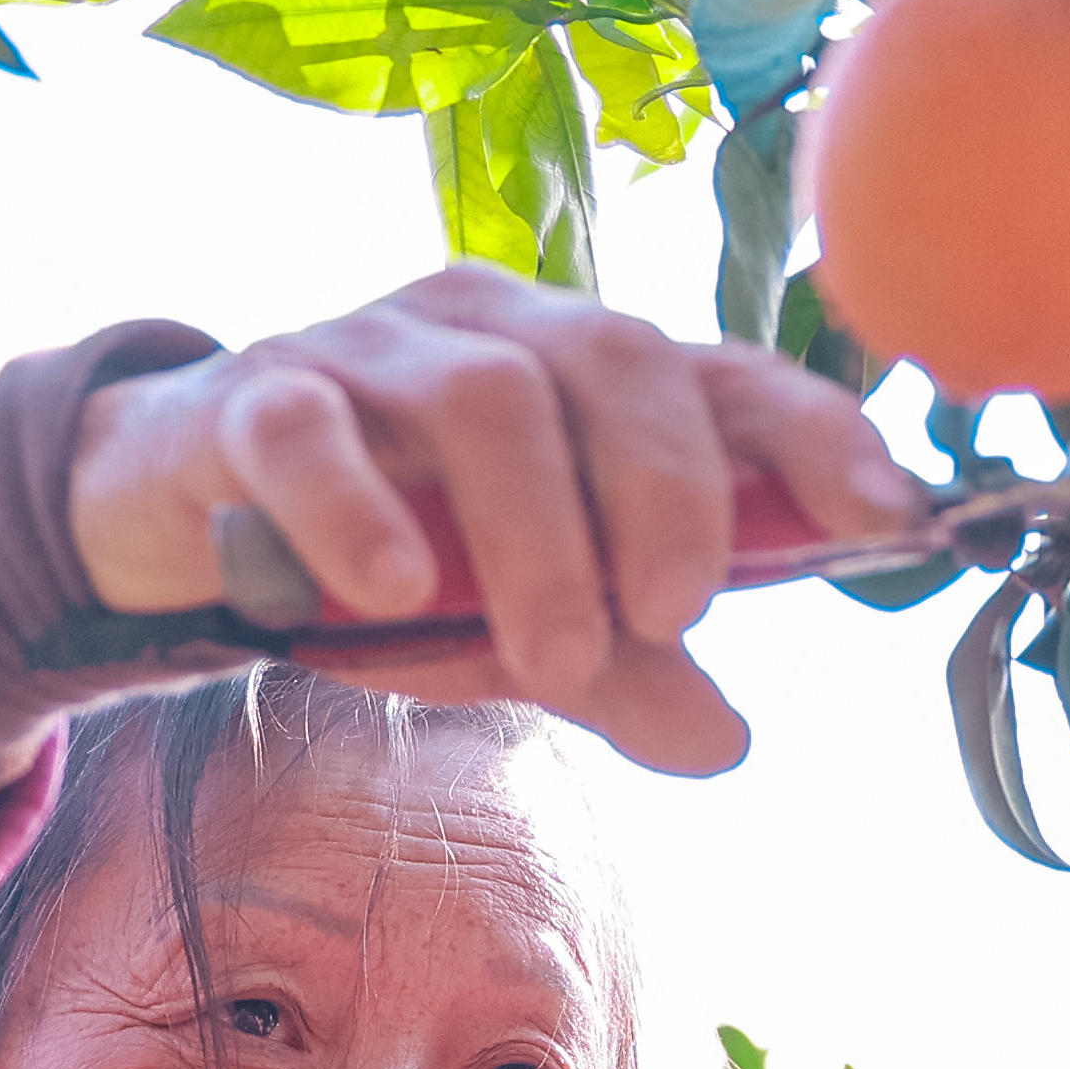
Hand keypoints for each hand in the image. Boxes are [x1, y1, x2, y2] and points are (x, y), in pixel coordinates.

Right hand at [62, 265, 920, 777]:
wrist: (180, 518)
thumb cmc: (384, 557)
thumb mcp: (517, 631)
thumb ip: (623, 673)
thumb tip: (728, 739)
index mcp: (581, 372)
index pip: (722, 373)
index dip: (815, 432)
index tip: (888, 516)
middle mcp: (493, 329)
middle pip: (616, 358)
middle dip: (668, 493)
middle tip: (669, 618)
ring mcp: (372, 352)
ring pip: (488, 396)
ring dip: (538, 535)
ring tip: (553, 655)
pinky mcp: (254, 397)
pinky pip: (311, 427)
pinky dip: (360, 508)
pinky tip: (391, 591)